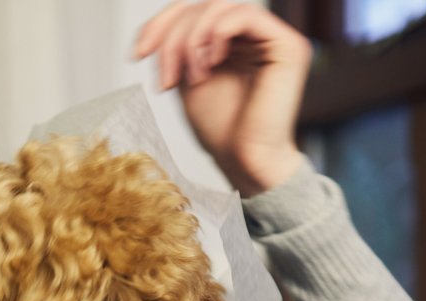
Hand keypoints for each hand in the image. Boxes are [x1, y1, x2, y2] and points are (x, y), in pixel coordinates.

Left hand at [135, 1, 310, 196]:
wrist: (244, 161)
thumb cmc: (219, 128)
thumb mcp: (185, 77)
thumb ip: (178, 47)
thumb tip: (158, 24)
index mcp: (230, 40)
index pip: (192, 10)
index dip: (160, 23)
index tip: (137, 54)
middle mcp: (253, 34)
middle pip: (203, 6)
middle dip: (173, 38)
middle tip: (166, 79)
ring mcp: (272, 38)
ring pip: (220, 7)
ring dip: (191, 40)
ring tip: (191, 78)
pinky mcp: (287, 46)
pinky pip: (247, 15)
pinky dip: (217, 34)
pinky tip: (211, 64)